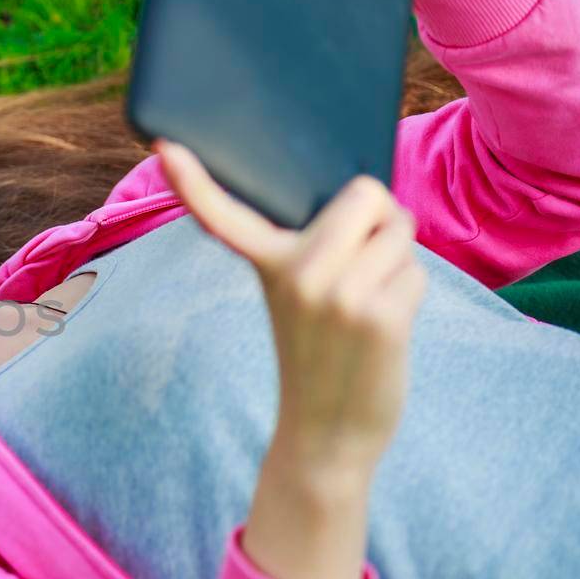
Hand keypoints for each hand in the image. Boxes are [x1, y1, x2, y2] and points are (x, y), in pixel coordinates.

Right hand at [154, 141, 426, 479]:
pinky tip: (384, 327)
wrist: (329, 432)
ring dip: (398, 261)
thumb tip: (370, 196)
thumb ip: (322, 244)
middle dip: (380, 218)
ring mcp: (335, 294)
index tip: (164, 146)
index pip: (221, 215)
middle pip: (365, 193)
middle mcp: (293, 273)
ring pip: (399, 231)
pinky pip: (415, 271)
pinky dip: (410, 292)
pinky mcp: (377, 316)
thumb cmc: (325, 352)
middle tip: (360, 265)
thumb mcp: (300, 295)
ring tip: (369, 302)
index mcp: (265, 263)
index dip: (191, 180)